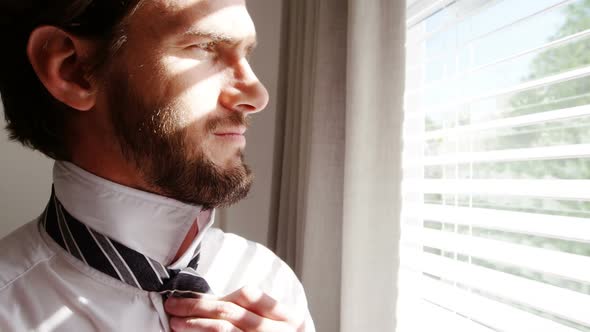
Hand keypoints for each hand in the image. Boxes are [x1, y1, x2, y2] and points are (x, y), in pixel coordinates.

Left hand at [164, 286, 304, 331]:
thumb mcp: (278, 325)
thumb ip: (252, 313)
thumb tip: (204, 303)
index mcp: (288, 317)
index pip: (249, 296)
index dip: (217, 296)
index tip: (189, 296)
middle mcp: (278, 331)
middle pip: (231, 312)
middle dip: (197, 307)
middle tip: (173, 306)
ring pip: (224, 330)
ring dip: (196, 324)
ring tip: (176, 323)